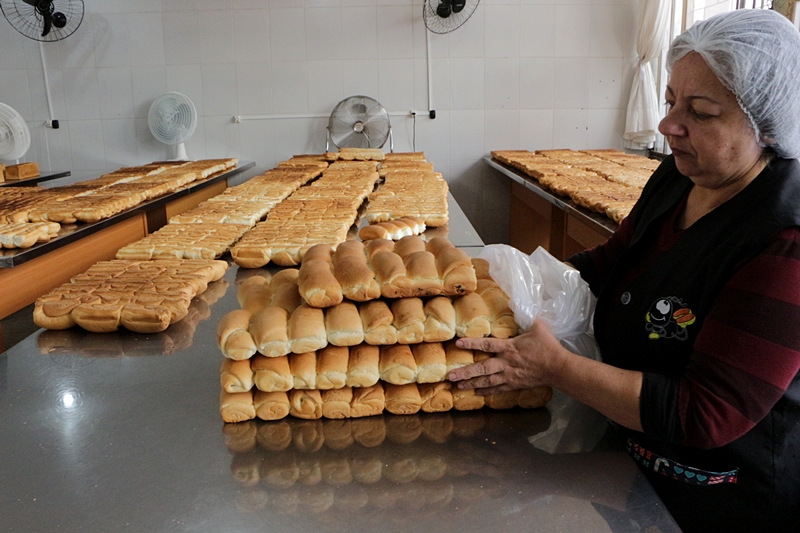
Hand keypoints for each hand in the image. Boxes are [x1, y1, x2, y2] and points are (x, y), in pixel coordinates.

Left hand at [447, 320, 567, 393]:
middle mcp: (506, 363)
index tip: (457, 343)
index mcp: (509, 348)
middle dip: (465, 372)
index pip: (486, 344)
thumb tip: (520, 302)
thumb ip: (527, 316)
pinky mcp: (514, 384)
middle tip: (450, 376)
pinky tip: (476, 393)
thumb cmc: (548, 347)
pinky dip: (486, 392)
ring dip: (471, 383)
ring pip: (487, 381)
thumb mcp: (538, 327)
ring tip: (457, 386)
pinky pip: (497, 389)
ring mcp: (509, 375)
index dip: (471, 343)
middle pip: (482, 368)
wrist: (558, 368)